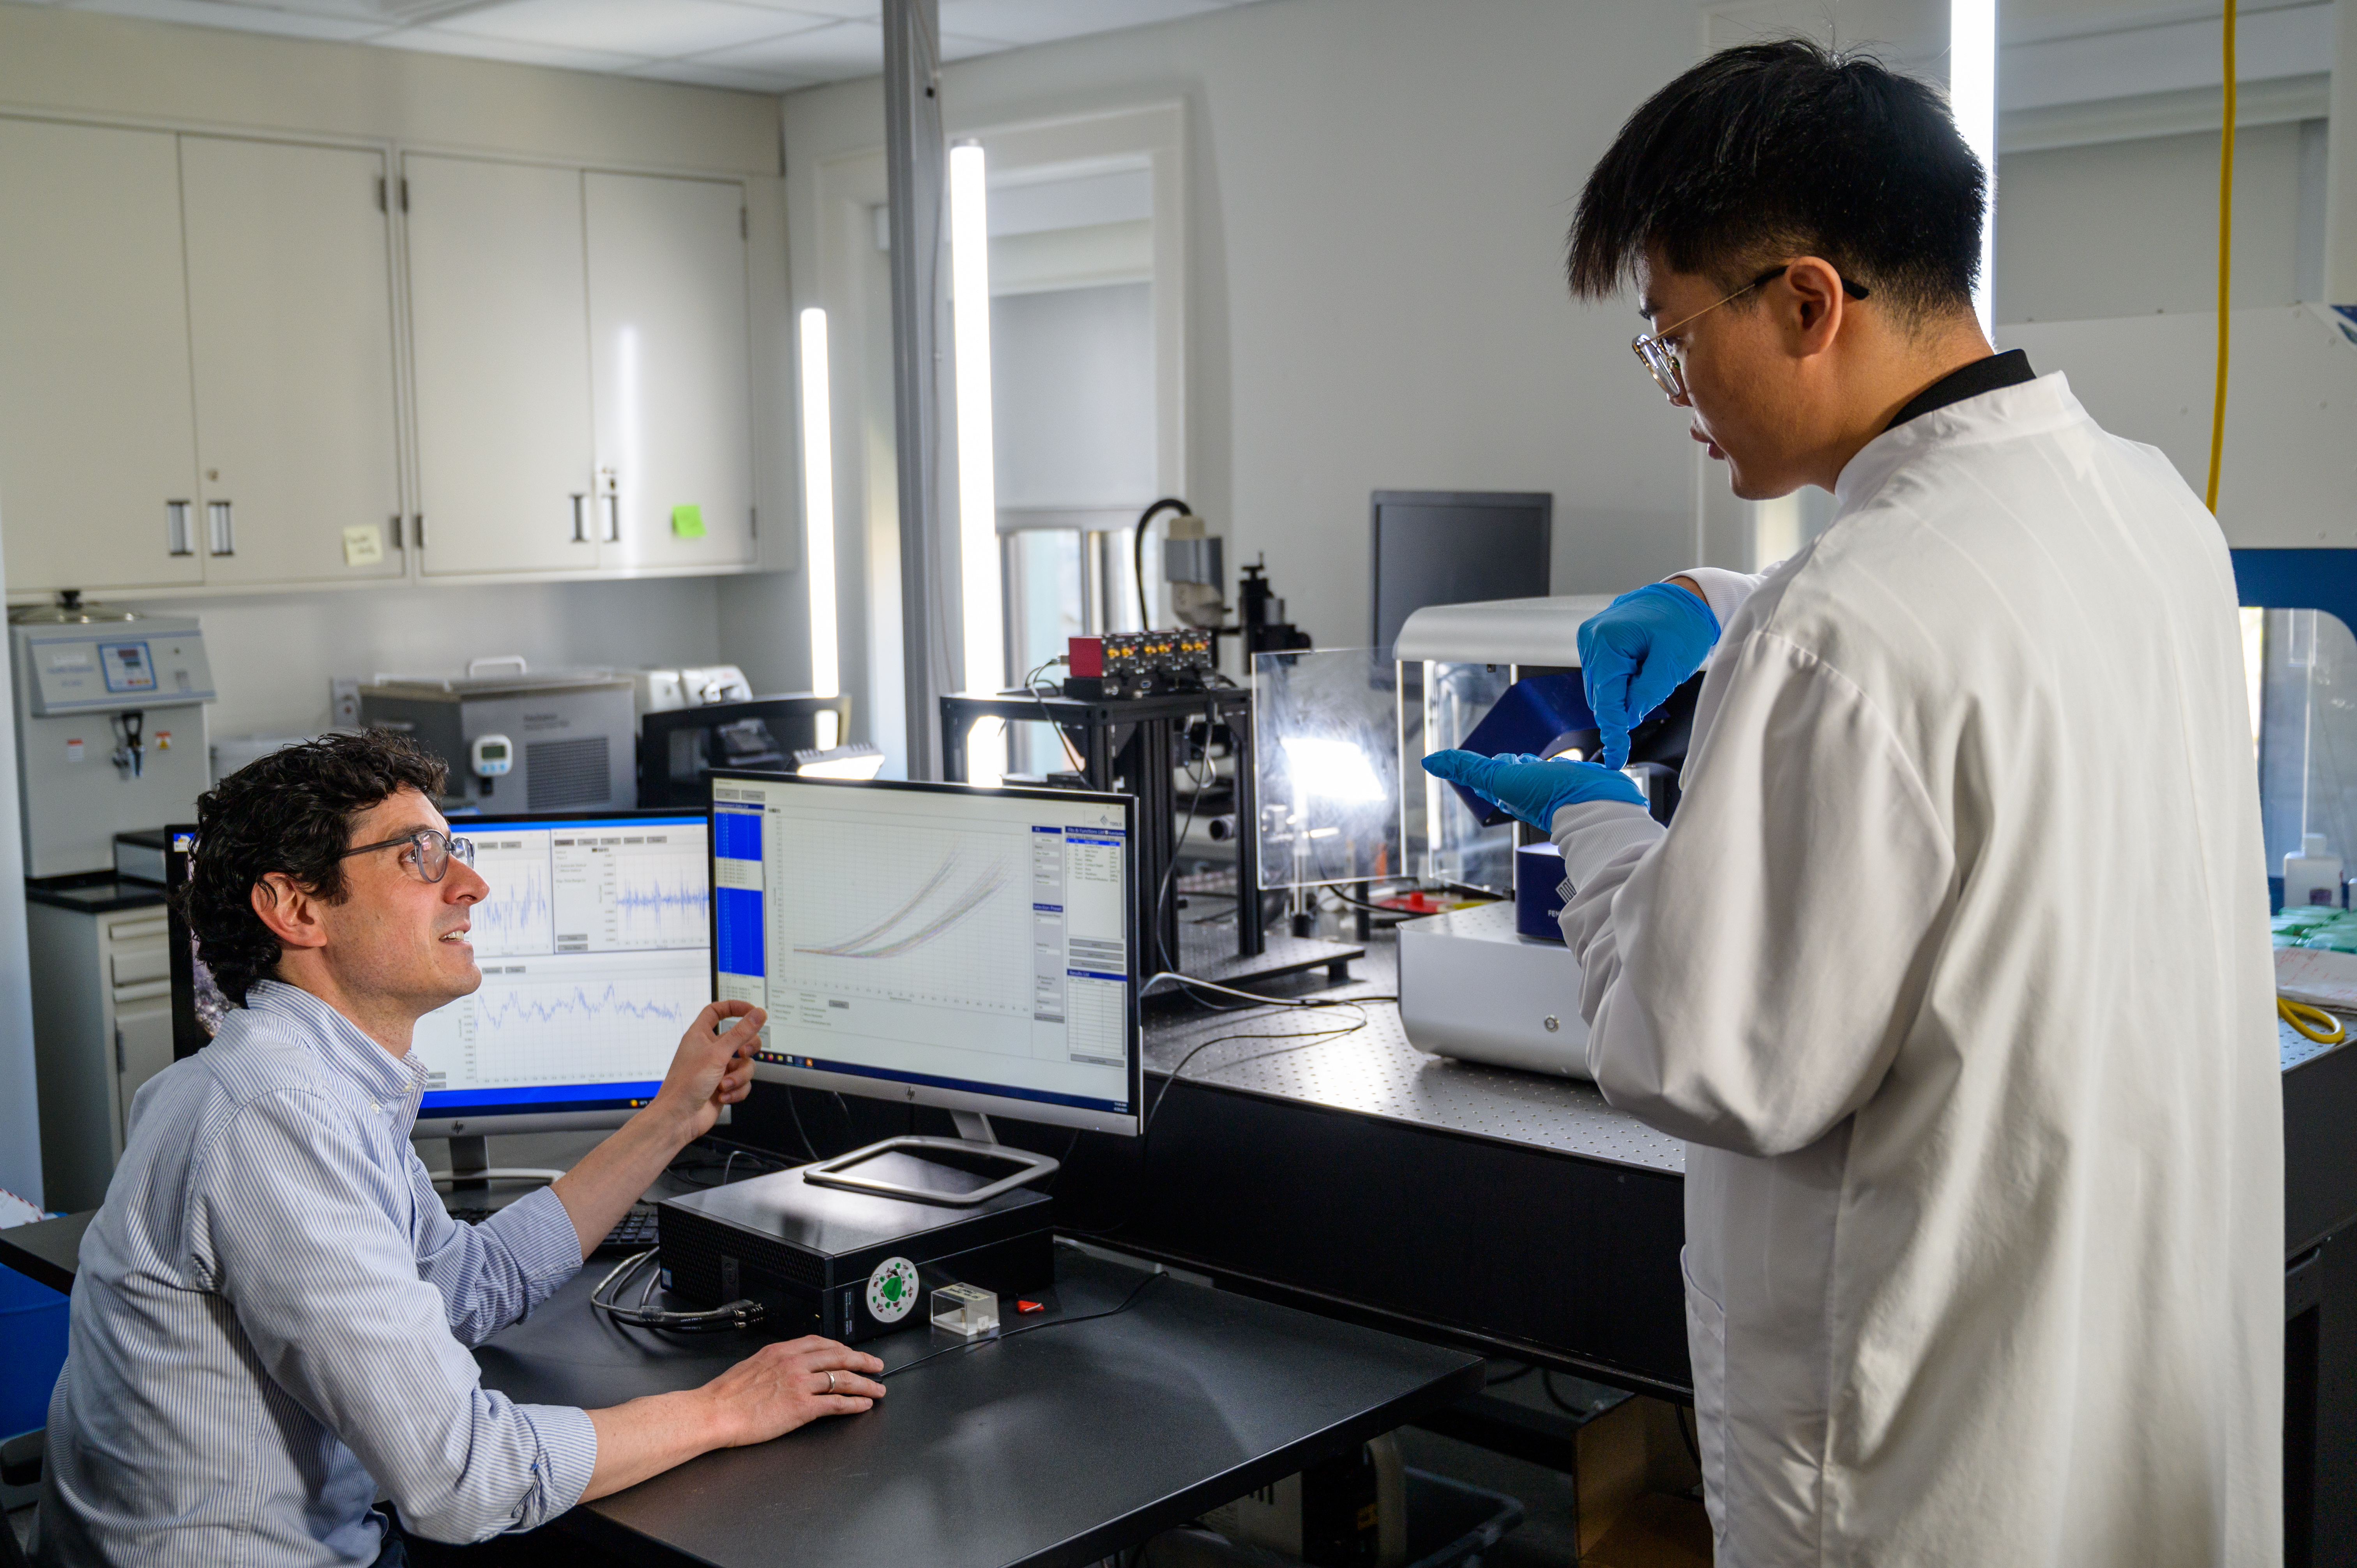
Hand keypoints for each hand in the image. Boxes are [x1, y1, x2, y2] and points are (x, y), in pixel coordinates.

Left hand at [654, 999, 765, 1139]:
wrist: (679, 1118)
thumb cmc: (686, 1084)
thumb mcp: (717, 1054)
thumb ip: (741, 1033)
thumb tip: (758, 1014)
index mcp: (700, 1036)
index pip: (717, 1011)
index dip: (734, 1008)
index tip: (752, 1011)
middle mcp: (710, 1051)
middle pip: (740, 1038)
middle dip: (747, 1048)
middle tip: (743, 1053)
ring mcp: (718, 1069)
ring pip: (745, 1064)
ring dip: (739, 1076)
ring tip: (725, 1085)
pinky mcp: (724, 1086)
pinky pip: (743, 1083)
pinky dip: (736, 1090)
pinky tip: (723, 1096)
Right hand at [699, 1336, 886, 1446]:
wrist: (715, 1412)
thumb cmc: (726, 1395)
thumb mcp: (752, 1366)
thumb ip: (773, 1363)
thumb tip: (783, 1367)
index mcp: (781, 1351)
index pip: (821, 1343)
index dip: (842, 1348)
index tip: (852, 1352)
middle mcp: (794, 1363)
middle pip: (839, 1357)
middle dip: (862, 1360)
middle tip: (876, 1365)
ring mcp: (800, 1384)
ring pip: (843, 1379)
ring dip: (865, 1384)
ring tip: (877, 1388)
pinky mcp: (802, 1407)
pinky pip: (836, 1402)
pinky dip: (854, 1403)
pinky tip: (863, 1405)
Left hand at [1421, 749, 1645, 830]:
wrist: (1596, 804)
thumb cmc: (1548, 795)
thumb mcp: (1499, 778)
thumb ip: (1468, 768)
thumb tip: (1431, 761)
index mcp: (1509, 789)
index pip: (1488, 775)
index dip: (1479, 765)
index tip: (1469, 762)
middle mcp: (1530, 788)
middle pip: (1512, 772)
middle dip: (1506, 762)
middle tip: (1501, 757)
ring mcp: (1553, 784)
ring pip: (1536, 770)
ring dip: (1529, 764)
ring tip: (1526, 759)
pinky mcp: (1576, 778)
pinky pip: (1562, 769)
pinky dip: (1557, 765)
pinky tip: (1562, 764)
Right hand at [1577, 580, 1719, 767]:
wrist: (1686, 597)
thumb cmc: (1683, 622)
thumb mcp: (1672, 661)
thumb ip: (1648, 692)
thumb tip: (1628, 717)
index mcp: (1606, 641)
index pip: (1605, 697)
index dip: (1613, 729)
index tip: (1617, 756)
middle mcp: (1591, 640)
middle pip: (1600, 695)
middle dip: (1623, 707)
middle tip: (1653, 695)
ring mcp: (1591, 641)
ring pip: (1602, 688)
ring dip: (1624, 694)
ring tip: (1652, 673)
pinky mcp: (1598, 645)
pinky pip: (1606, 677)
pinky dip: (1623, 683)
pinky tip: (1642, 670)